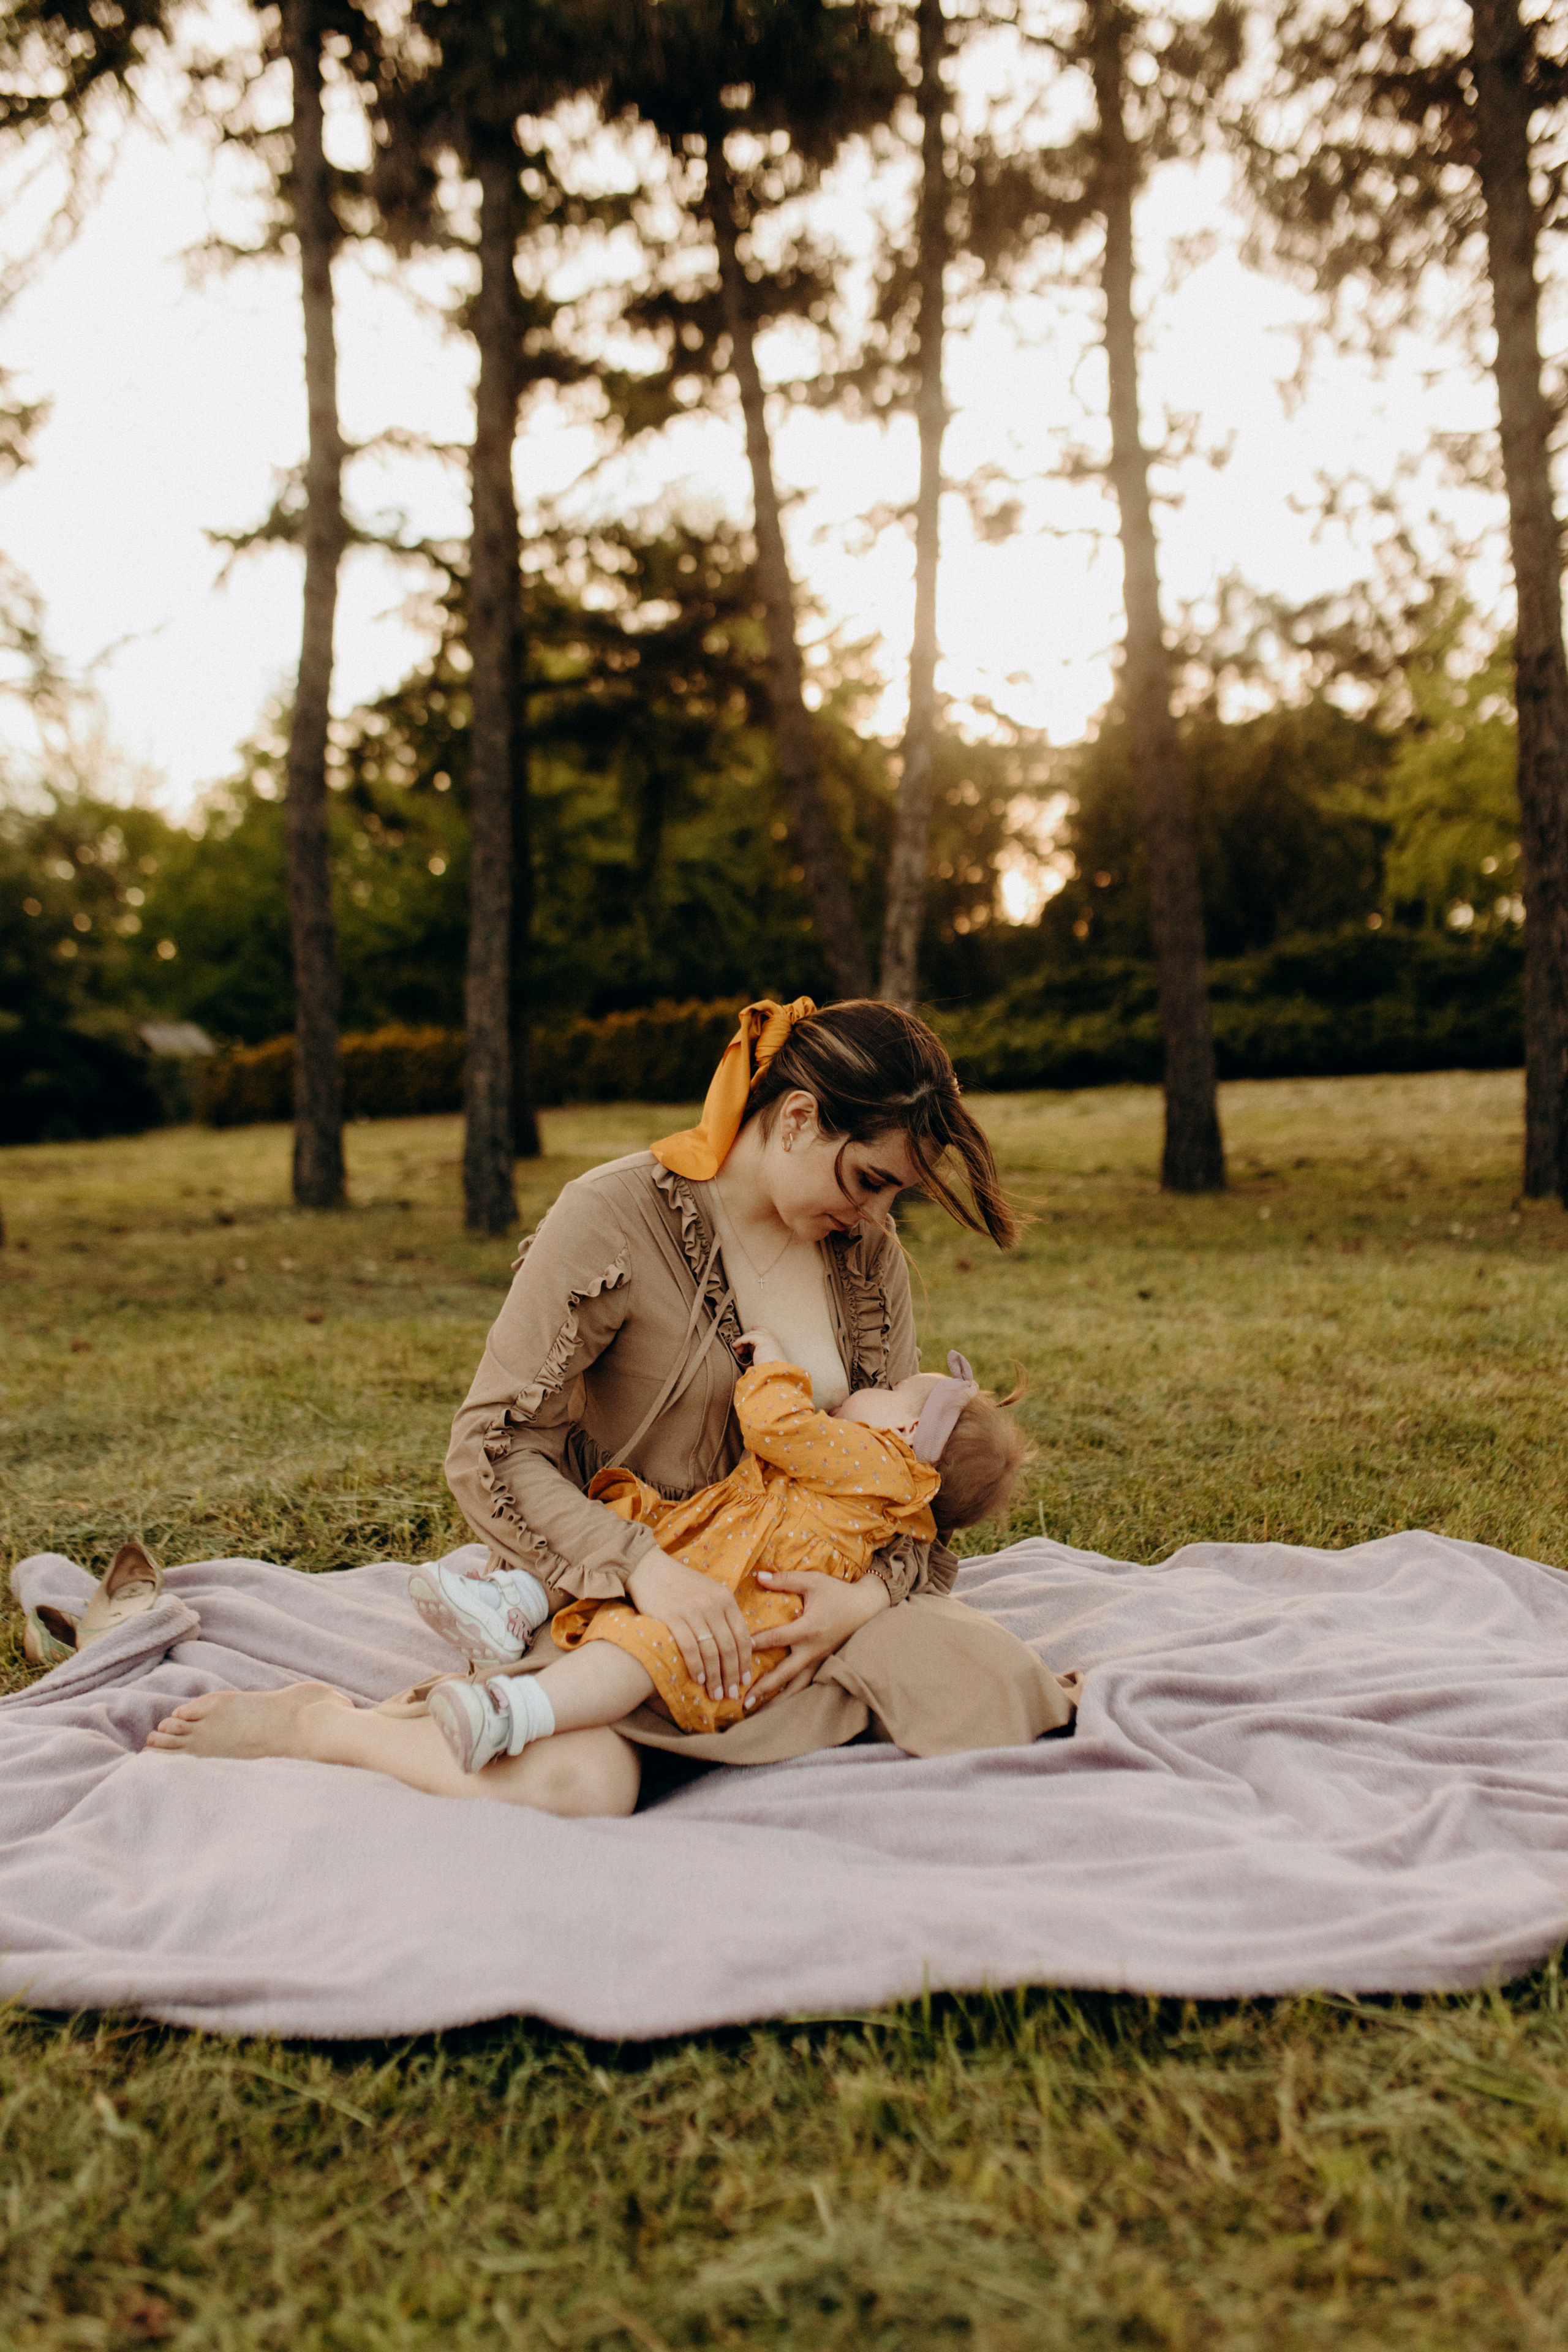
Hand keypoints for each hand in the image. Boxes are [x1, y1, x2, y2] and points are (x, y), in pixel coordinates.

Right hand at [625, 1547, 754, 1700]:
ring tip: (716, 1694)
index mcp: (725, 1598)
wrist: (647, 1567)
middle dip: (732, 1675)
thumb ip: (725, 1614)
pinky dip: (696, 1666)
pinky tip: (698, 1679)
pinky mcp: (672, 1617)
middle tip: (731, 1695)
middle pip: (729, 1647)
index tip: (745, 1680)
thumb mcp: (709, 1591)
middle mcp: (712, 1604)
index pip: (742, 1635)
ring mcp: (693, 1610)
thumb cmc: (680, 1583)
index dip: (745, 1661)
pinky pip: (690, 1647)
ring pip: (711, 1651)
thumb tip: (744, 1643)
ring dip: (715, 1677)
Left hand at [734, 1326, 785, 1367]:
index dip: (759, 1330)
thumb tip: (754, 1358)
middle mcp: (773, 1340)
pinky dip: (740, 1341)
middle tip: (739, 1341)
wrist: (773, 1372)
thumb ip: (762, 1355)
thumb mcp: (766, 1361)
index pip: (767, 1333)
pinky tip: (735, 1346)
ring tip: (737, 1349)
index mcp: (776, 1345)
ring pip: (752, 1334)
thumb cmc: (769, 1371)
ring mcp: (768, 1338)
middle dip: (748, 1335)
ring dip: (742, 1341)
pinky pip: (747, 1338)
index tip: (753, 1329)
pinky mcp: (761, 1339)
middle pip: (759, 1331)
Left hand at [743, 1568, 889, 1708]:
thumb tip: (758, 1576)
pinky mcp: (824, 1664)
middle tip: (742, 1701)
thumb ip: (785, 1579)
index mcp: (809, 1628)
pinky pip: (806, 1684)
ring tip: (757, 1712)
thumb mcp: (813, 1581)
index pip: (777, 1638)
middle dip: (763, 1688)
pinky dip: (791, 1695)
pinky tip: (778, 1704)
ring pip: (796, 1686)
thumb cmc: (838, 1593)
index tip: (736, 1652)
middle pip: (784, 1674)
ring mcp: (820, 1660)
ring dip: (777, 1700)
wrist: (868, 1607)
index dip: (756, 1644)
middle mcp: (813, 1649)